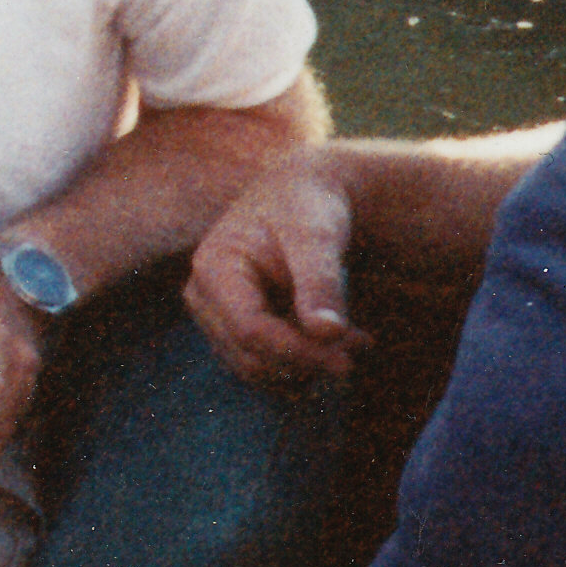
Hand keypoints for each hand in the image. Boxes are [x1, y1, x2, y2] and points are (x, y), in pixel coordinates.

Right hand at [185, 147, 371, 382]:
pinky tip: (339, 340)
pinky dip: (305, 362)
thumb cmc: (306, 207)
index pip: (249, 331)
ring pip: (260, 370)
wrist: (300, 196)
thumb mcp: (317, 236)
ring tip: (356, 339)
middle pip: (251, 358)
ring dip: (309, 365)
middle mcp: (204, 298)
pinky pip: (268, 365)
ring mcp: (216, 317)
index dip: (297, 352)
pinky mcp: (234, 330)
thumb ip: (319, 282)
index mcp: (213, 267)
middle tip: (361, 344)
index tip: (347, 361)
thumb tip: (327, 334)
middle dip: (308, 360)